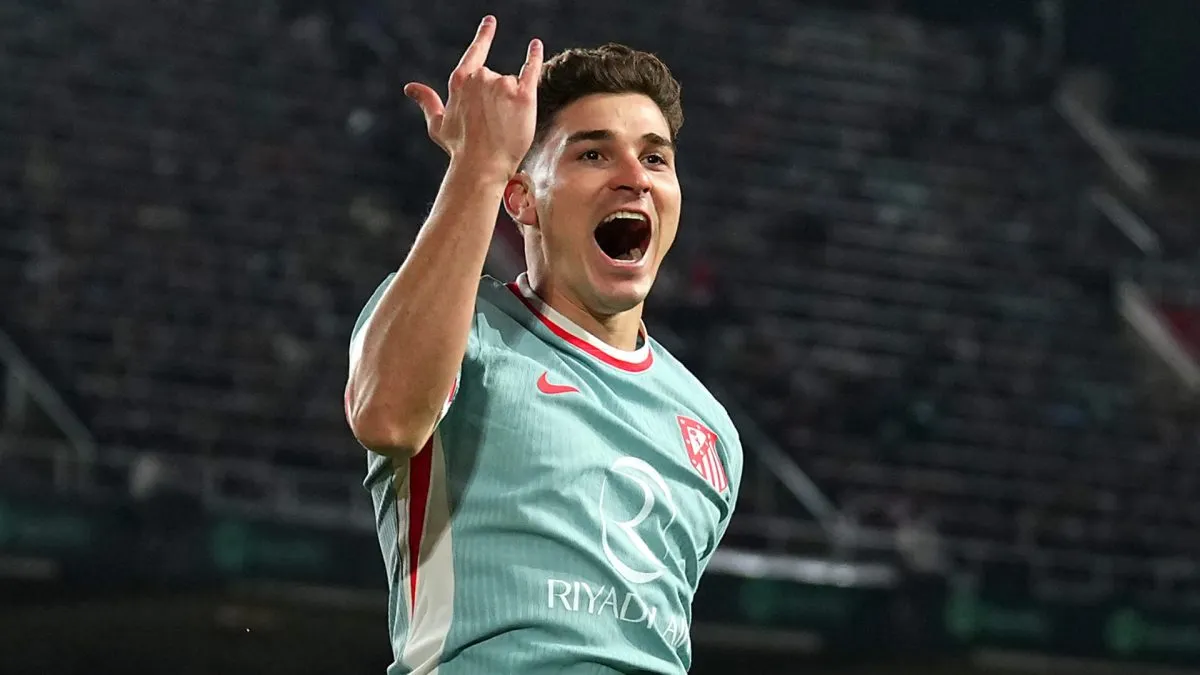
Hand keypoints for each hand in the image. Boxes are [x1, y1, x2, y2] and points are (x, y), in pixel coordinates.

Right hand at [404, 16, 542, 178]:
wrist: (482, 166)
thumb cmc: (459, 148)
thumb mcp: (438, 124)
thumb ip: (427, 101)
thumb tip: (409, 88)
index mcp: (461, 81)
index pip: (475, 52)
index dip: (484, 35)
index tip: (491, 21)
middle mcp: (481, 77)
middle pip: (494, 78)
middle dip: (495, 97)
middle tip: (491, 124)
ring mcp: (502, 85)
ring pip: (511, 83)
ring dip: (509, 101)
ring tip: (503, 125)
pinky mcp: (523, 96)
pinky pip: (531, 70)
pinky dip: (534, 56)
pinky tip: (535, 45)